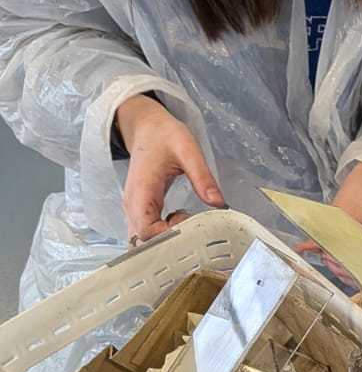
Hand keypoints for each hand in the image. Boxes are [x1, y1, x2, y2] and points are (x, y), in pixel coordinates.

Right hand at [117, 95, 224, 243]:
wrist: (146, 127)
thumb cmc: (165, 136)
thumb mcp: (188, 149)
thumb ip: (202, 176)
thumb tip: (218, 202)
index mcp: (141, 192)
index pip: (146, 231)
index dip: (168, 236)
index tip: (188, 222)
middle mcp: (132, 206)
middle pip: (141, 242)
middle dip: (167, 244)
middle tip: (191, 229)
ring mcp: (133, 210)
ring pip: (141, 242)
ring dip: (164, 242)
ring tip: (187, 226)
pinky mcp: (138, 211)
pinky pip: (144, 234)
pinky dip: (161, 238)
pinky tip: (180, 226)